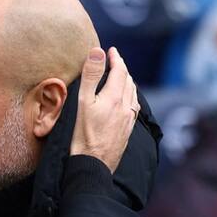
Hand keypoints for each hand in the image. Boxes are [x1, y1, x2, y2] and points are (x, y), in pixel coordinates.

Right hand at [70, 46, 139, 171]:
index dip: (116, 58)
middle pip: (128, 81)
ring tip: (120, 77)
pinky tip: (126, 101)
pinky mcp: (127, 131)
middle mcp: (126, 107)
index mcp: (115, 97)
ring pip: (133, 94)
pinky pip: (133, 107)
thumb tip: (98, 51)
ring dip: (127, 82)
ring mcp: (128, 120)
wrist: (92, 165)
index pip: (119, 70)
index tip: (111, 50)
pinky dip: (130, 96)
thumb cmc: (83, 135)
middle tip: (113, 62)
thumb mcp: (82, 102)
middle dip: (121, 68)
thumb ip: (91, 76)